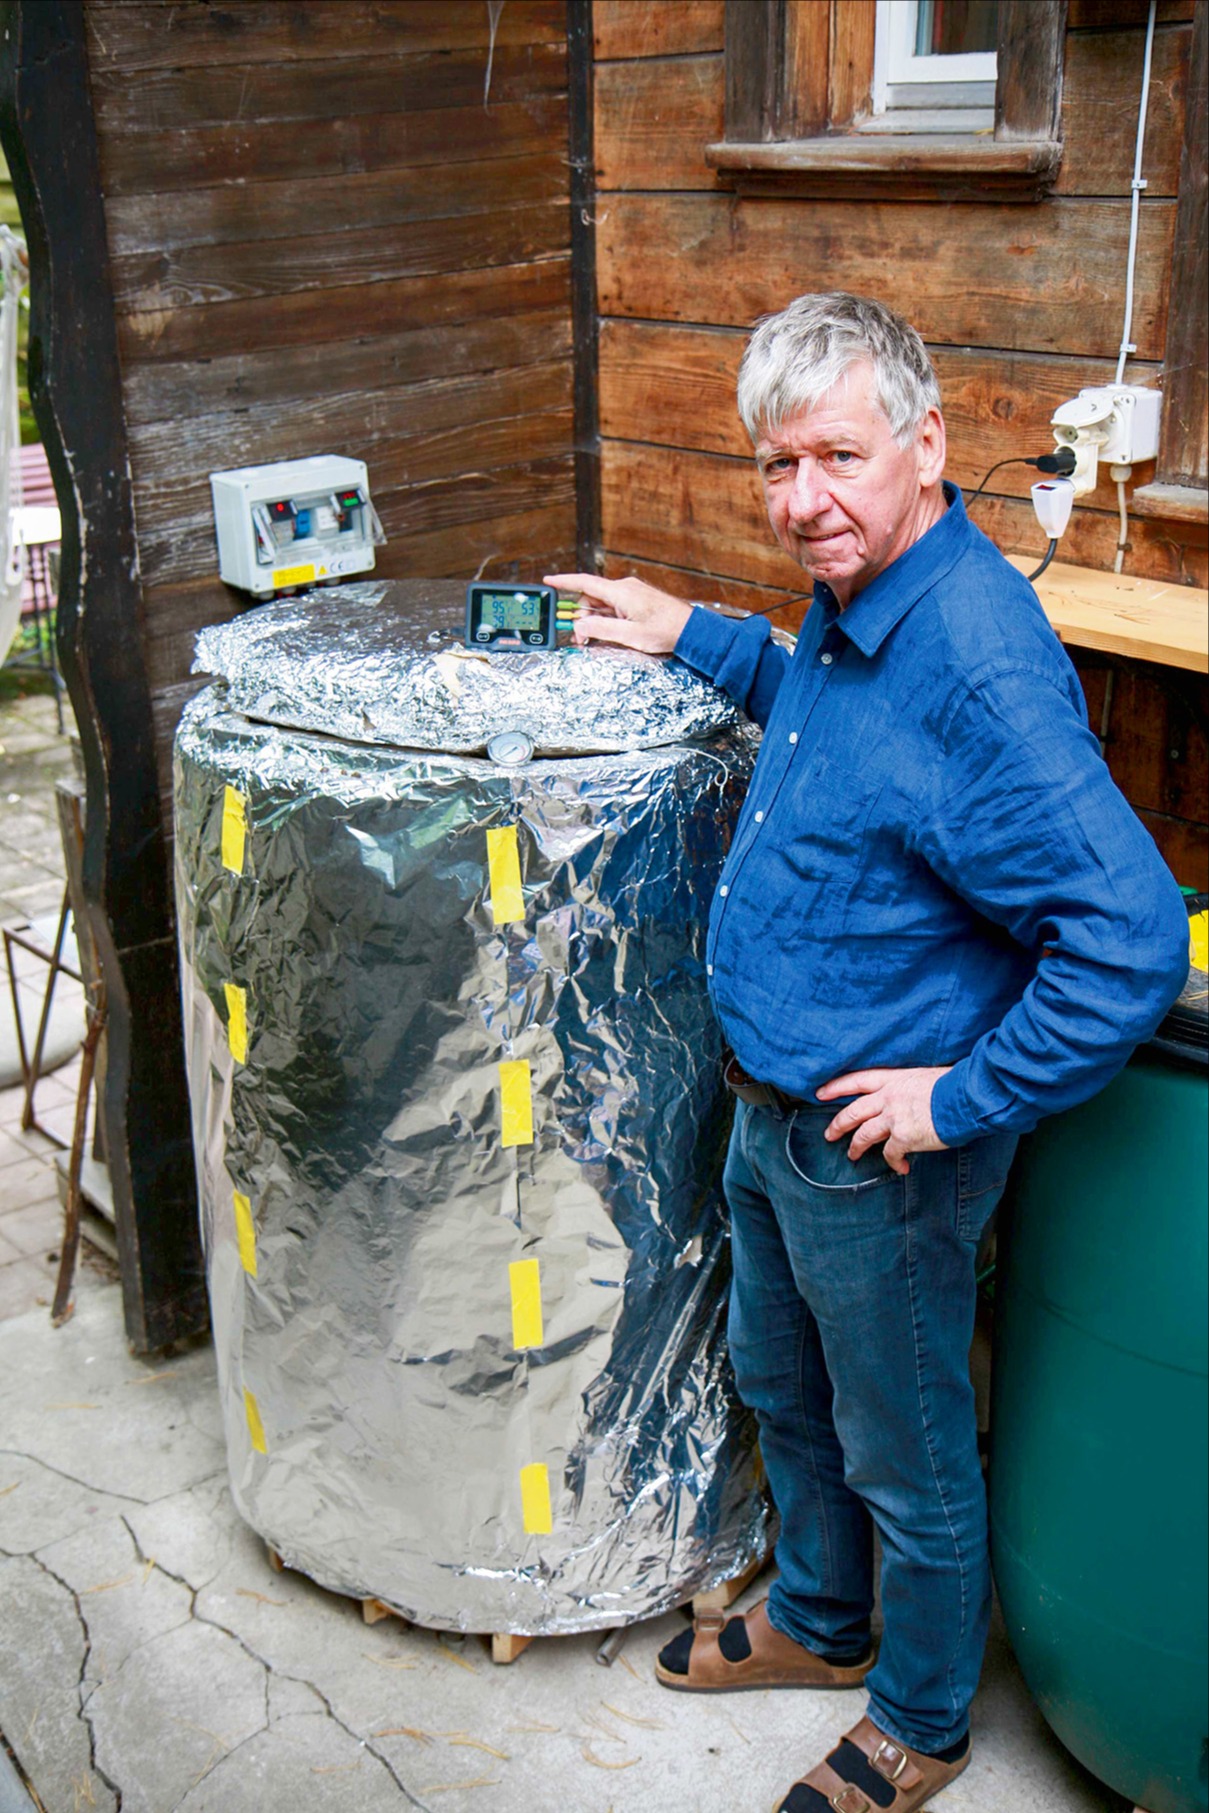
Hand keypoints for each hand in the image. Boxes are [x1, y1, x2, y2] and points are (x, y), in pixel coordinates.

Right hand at [543, 571, 691, 655]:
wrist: (691, 630)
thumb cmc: (666, 631)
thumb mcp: (630, 635)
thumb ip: (602, 629)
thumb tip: (581, 626)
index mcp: (621, 592)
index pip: (585, 583)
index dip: (564, 582)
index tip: (548, 582)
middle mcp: (624, 588)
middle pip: (591, 599)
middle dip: (582, 617)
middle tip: (582, 639)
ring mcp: (631, 594)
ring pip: (602, 605)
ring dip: (595, 621)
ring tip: (598, 639)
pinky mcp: (637, 601)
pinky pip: (614, 607)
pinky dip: (607, 619)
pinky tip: (611, 632)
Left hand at [816, 1066, 950, 1175]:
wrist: (964, 1098)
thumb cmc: (952, 1085)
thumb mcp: (923, 1077)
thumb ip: (908, 1087)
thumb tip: (907, 1097)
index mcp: (893, 1080)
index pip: (857, 1080)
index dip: (836, 1087)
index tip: (820, 1093)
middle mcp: (888, 1098)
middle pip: (853, 1112)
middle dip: (837, 1124)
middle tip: (829, 1134)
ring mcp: (893, 1118)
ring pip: (864, 1135)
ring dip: (856, 1147)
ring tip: (853, 1156)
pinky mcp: (903, 1137)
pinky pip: (890, 1154)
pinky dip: (894, 1163)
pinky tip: (900, 1167)